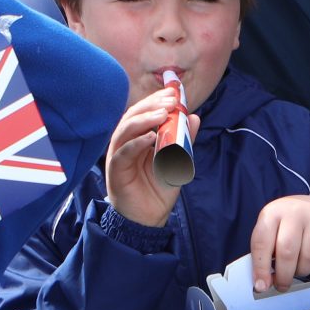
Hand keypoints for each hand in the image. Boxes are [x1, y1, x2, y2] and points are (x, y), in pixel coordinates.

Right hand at [103, 89, 181, 228]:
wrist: (148, 217)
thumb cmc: (158, 187)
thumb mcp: (177, 160)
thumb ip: (184, 139)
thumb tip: (194, 116)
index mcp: (138, 136)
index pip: (144, 111)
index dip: (157, 99)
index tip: (174, 92)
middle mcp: (126, 142)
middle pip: (133, 115)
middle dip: (152, 105)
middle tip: (171, 101)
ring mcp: (119, 154)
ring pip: (125, 130)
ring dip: (144, 119)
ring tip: (163, 114)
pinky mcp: (116, 169)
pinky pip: (124, 152)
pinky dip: (137, 143)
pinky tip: (151, 137)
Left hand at [251, 196, 309, 292]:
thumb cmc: (286, 224)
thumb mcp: (270, 231)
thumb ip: (264, 254)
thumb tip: (263, 284)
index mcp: (272, 213)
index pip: (262, 243)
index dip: (261, 268)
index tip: (262, 286)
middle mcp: (294, 211)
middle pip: (287, 252)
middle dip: (284, 275)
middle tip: (282, 285)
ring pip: (309, 257)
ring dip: (302, 272)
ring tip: (298, 270)